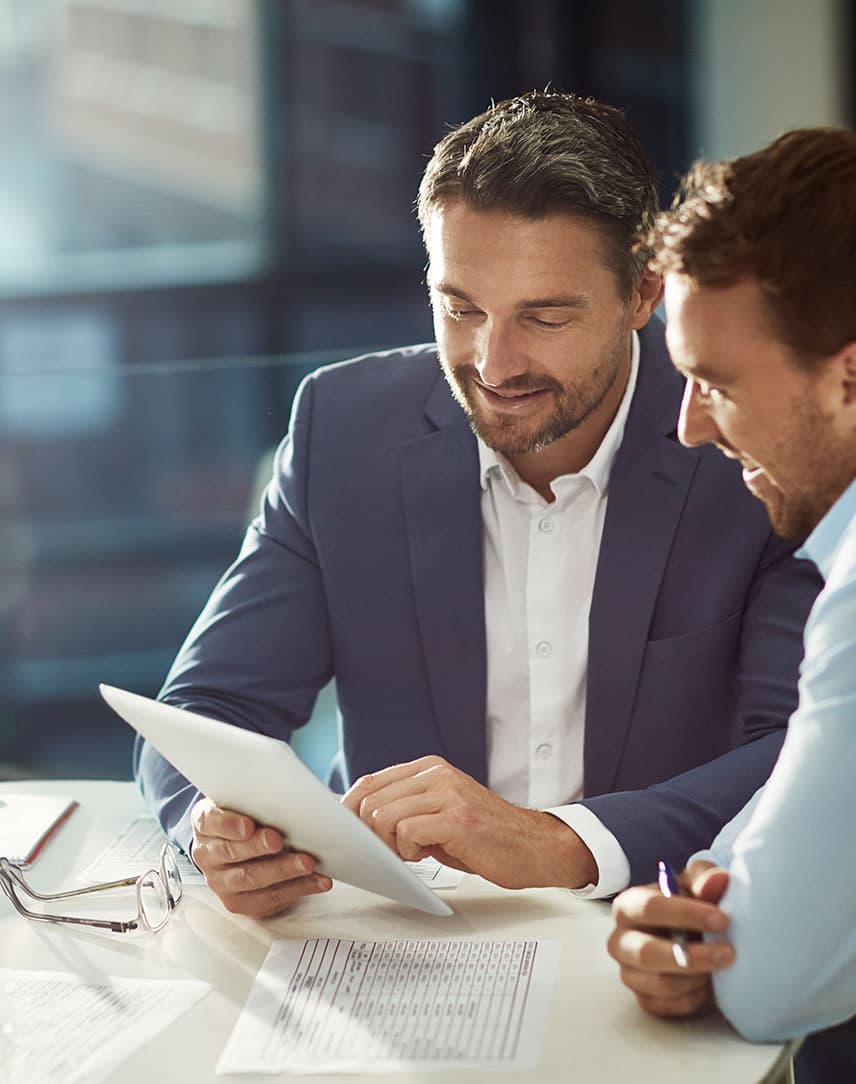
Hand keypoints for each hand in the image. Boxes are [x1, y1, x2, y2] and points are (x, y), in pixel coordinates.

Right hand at [190, 797, 331, 916]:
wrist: (242, 849)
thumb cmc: (248, 818)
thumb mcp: (247, 801)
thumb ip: (263, 795)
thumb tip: (307, 791)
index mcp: (205, 823)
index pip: (210, 821)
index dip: (228, 824)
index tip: (249, 825)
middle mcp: (208, 854)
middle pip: (230, 852)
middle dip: (257, 847)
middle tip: (279, 840)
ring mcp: (222, 882)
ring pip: (251, 878)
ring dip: (282, 871)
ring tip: (307, 863)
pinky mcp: (241, 902)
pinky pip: (271, 897)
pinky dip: (298, 888)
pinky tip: (317, 880)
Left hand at [342, 755, 597, 889]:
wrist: (534, 847)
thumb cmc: (485, 837)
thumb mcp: (440, 812)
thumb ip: (407, 807)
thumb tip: (361, 820)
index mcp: (429, 768)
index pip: (370, 782)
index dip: (350, 811)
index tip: (347, 835)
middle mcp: (436, 773)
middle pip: (370, 800)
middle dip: (370, 834)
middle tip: (391, 852)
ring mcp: (446, 793)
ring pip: (384, 816)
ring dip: (391, 844)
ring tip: (416, 852)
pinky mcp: (456, 817)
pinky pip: (407, 832)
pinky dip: (409, 852)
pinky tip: (428, 855)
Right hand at [607, 860, 734, 1016]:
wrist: (686, 933)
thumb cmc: (687, 903)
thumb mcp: (695, 884)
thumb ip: (705, 879)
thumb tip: (719, 880)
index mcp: (627, 906)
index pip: (649, 908)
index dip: (686, 914)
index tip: (722, 920)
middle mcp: (620, 941)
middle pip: (648, 953)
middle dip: (693, 956)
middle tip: (729, 953)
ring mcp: (630, 973)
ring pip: (662, 984)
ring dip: (698, 977)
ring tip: (722, 967)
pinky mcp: (644, 1000)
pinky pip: (672, 1006)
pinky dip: (696, 997)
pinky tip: (710, 983)